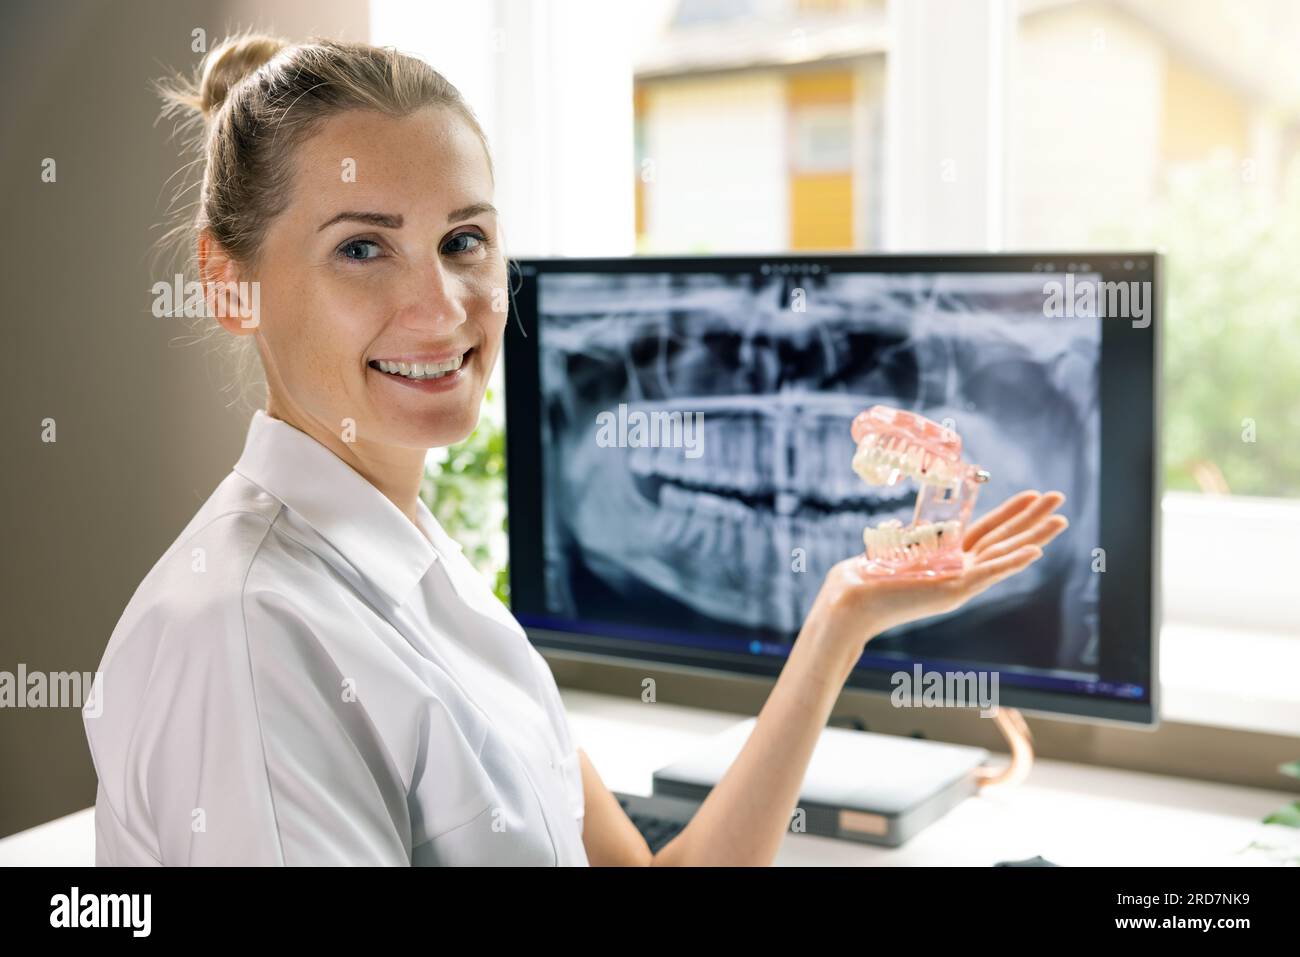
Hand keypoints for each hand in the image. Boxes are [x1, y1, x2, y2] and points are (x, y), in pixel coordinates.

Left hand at [805, 491, 1068, 655]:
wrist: (850, 603)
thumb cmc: (862, 580)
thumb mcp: (894, 554)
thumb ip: (905, 545)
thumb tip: (897, 532)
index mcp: (949, 559)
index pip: (988, 531)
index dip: (1011, 513)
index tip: (1032, 495)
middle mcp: (960, 571)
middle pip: (1005, 538)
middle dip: (1033, 519)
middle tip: (1061, 499)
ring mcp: (960, 582)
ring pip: (1006, 554)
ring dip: (1035, 536)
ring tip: (1061, 519)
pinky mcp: (953, 590)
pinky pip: (990, 573)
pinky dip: (1013, 562)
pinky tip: (1036, 551)